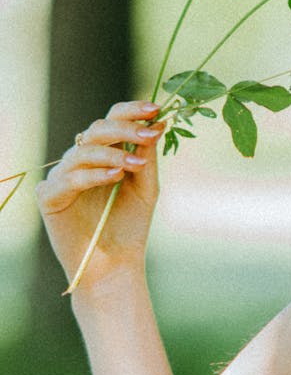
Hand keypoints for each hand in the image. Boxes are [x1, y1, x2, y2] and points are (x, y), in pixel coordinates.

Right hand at [36, 101, 163, 287]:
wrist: (115, 266)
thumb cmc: (130, 226)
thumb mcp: (145, 187)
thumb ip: (147, 156)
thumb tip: (157, 122)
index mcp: (103, 154)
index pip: (112, 120)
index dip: (131, 111)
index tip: (156, 108)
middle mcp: (80, 161)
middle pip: (96, 129)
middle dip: (125, 128)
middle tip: (149, 132)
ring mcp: (62, 177)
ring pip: (83, 151)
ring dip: (113, 154)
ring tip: (136, 164)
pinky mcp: (49, 197)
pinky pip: (70, 178)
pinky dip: (94, 175)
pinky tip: (116, 176)